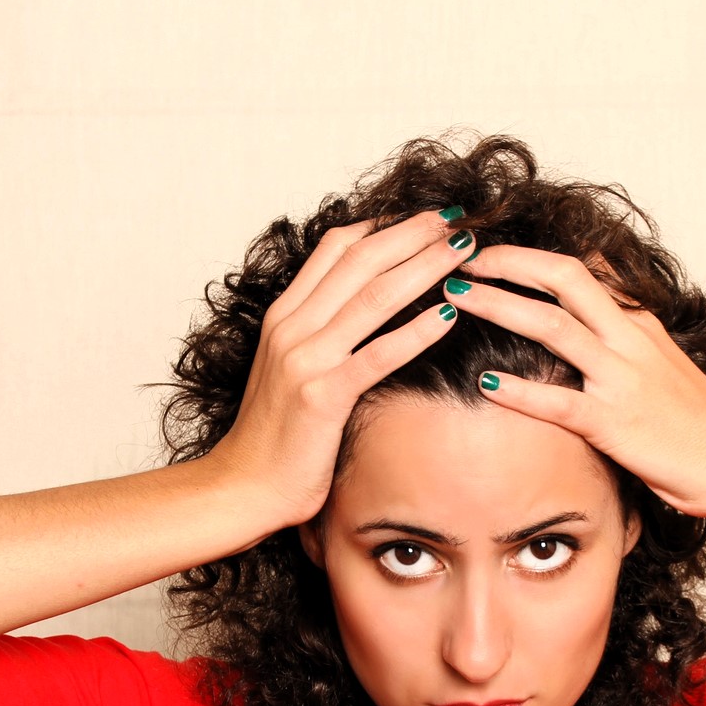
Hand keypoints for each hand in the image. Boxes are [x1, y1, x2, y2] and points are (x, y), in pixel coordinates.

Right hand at [210, 207, 478, 529]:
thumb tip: (361, 316)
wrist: (242, 488)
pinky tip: (450, 315)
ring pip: (374, 296)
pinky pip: (378, 354)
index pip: (336, 248)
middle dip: (414, 234)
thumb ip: (319, 337)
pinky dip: (417, 331)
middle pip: (361, 260)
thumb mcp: (290, 372)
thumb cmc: (274, 439)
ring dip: (424, 267)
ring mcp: (305, 359)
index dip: (384, 225)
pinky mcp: (322, 396)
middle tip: (457, 219)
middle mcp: (292, 327)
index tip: (425, 218)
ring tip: (464, 251)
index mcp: (284, 316)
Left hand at [439, 246, 705, 520]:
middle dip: (507, 261)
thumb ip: (623, 352)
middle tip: (462, 256)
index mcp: (639, 325)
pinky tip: (483, 381)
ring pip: (552, 325)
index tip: (491, 251)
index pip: (582, 272)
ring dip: (498, 305)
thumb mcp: (662, 372)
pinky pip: (557, 401)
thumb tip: (584, 344)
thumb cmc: (703, 428)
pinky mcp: (615, 423)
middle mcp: (630, 339)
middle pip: (563, 277)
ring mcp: (622, 379)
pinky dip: (517, 389)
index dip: (531, 257)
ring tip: (455, 297)